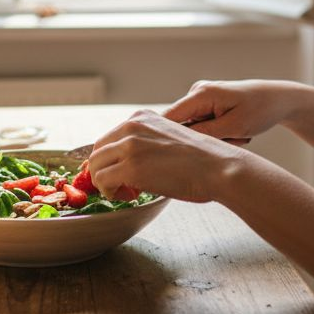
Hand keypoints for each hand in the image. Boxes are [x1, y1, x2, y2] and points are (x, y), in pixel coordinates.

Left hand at [87, 109, 251, 203]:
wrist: (219, 167)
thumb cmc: (202, 159)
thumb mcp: (169, 137)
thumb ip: (147, 142)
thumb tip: (130, 162)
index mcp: (141, 117)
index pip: (109, 138)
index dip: (110, 159)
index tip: (119, 173)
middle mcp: (132, 126)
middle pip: (97, 151)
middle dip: (104, 171)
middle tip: (120, 186)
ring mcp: (130, 146)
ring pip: (95, 166)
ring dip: (105, 183)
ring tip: (125, 192)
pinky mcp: (130, 167)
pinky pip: (102, 181)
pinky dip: (109, 192)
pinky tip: (128, 195)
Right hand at [162, 79, 302, 141]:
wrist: (279, 100)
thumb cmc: (260, 109)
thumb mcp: (233, 126)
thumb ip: (203, 134)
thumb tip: (177, 143)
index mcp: (201, 93)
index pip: (168, 118)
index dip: (165, 138)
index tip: (172, 158)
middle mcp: (196, 92)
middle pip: (181, 126)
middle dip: (202, 139)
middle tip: (231, 138)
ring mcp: (201, 98)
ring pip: (195, 129)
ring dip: (214, 138)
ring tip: (238, 134)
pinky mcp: (207, 105)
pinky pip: (203, 126)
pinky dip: (218, 133)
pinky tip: (236, 131)